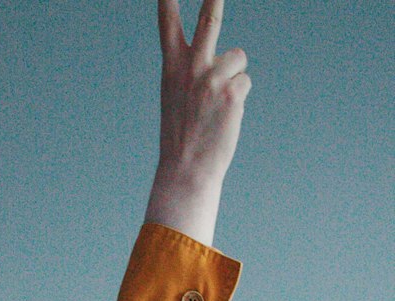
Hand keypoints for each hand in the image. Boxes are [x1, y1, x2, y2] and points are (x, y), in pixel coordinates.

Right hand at [155, 0, 251, 187]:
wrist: (186, 170)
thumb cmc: (182, 135)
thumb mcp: (177, 97)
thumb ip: (192, 71)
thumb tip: (226, 60)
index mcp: (172, 67)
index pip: (168, 24)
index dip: (169, 1)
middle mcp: (191, 68)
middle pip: (209, 20)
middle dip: (214, 0)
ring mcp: (212, 78)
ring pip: (238, 57)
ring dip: (234, 76)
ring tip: (218, 104)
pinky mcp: (232, 92)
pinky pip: (244, 81)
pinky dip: (238, 97)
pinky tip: (224, 116)